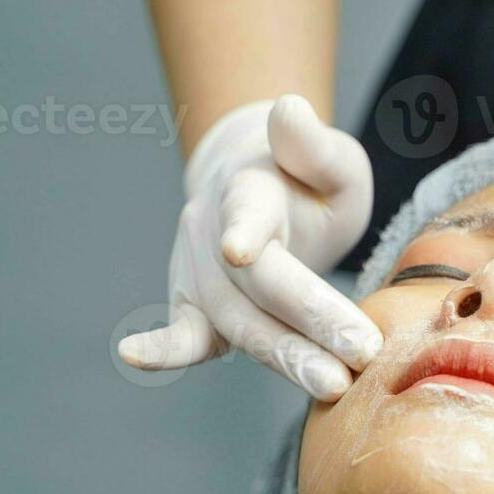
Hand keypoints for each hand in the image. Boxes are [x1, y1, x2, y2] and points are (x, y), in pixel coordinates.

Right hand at [118, 96, 381, 399]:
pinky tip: (134, 355)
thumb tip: (288, 109)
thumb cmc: (304, 179)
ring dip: (284, 357)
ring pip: (238, 322)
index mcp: (250, 191)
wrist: (256, 187)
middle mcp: (214, 233)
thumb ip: (315, 146)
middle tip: (359, 353)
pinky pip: (185, 333)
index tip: (240, 248)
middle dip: (306, 323)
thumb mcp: (329, 157)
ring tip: (334, 384)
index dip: (244, 230)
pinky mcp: (195, 307)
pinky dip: (161, 348)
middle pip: (256, 285)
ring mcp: (201, 273)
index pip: (247, 214)